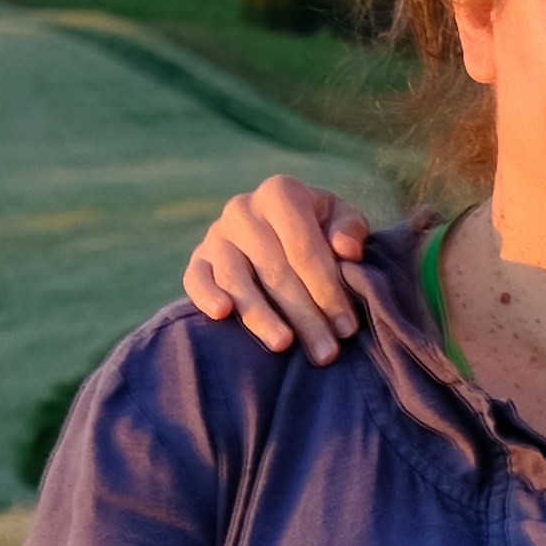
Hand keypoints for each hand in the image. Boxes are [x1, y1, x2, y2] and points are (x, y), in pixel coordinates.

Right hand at [183, 173, 371, 355]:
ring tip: (284, 344)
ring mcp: (216, 235)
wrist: (280, 231)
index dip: (327, 289)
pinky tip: (223, 314)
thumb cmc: (320, 229)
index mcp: (280, 194)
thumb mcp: (342, 220)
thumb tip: (345, 249)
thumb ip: (350, 230)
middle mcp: (243, 209)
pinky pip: (195, 278)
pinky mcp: (198, 259)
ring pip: (236, 279)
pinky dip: (206, 296)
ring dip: (261, 316)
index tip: (346, 327)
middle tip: (326, 351)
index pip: (304, 247)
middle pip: (274, 270)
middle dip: (304, 315)